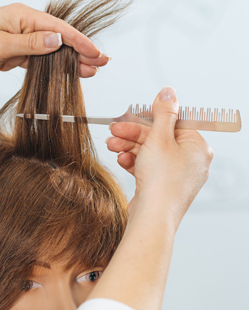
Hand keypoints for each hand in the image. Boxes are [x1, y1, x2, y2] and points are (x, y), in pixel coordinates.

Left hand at [0, 3, 108, 77]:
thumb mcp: (0, 45)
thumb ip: (30, 44)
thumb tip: (59, 40)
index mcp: (22, 16)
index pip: (59, 28)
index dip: (80, 42)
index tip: (97, 54)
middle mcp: (23, 24)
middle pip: (58, 38)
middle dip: (80, 51)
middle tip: (101, 64)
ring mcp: (17, 38)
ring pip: (48, 50)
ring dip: (67, 61)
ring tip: (88, 72)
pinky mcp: (10, 52)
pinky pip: (35, 59)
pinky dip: (50, 66)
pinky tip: (63, 74)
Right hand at [105, 87, 213, 224]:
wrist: (152, 217)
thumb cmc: (161, 182)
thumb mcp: (159, 138)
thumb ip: (163, 113)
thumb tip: (168, 92)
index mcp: (198, 148)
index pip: (173, 123)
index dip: (149, 119)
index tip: (131, 115)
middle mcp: (190, 161)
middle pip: (159, 138)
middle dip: (133, 134)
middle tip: (114, 129)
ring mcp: (177, 176)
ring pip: (150, 153)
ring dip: (129, 146)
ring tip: (112, 145)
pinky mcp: (162, 187)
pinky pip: (148, 167)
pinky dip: (134, 162)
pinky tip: (122, 160)